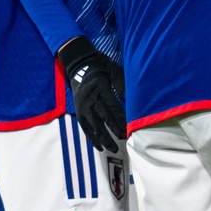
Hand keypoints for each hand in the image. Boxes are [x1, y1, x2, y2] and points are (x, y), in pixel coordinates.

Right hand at [57, 36, 126, 154]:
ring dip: (104, 139)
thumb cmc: (100, 64)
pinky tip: (99, 146)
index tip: (130, 129)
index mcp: (100, 87)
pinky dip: (91, 137)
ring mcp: (82, 105)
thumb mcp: (114, 70)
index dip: (121, 119)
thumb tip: (132, 102)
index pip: (113, 107)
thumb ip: (122, 85)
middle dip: (115, 131)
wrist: (78, 61)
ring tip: (113, 149)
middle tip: (125, 140)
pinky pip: (85, 126)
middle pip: (104, 118)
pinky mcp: (78, 110)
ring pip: (93, 126)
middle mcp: (89, 98)